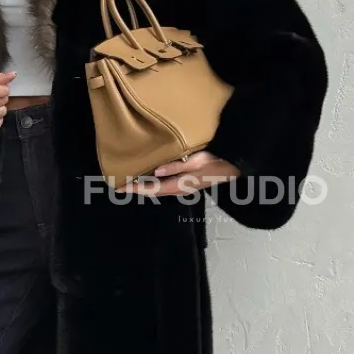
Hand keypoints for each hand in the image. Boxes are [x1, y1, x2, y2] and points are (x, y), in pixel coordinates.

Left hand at [114, 150, 240, 195]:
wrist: (233, 167)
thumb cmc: (215, 162)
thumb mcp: (195, 162)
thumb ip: (175, 167)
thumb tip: (155, 173)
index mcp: (179, 186)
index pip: (151, 189)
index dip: (135, 188)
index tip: (120, 188)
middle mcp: (179, 189)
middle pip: (152, 191)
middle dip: (136, 189)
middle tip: (120, 186)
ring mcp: (183, 188)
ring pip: (158, 189)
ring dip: (144, 187)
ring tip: (131, 182)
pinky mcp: (186, 183)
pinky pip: (164, 185)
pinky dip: (153, 183)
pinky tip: (150, 177)